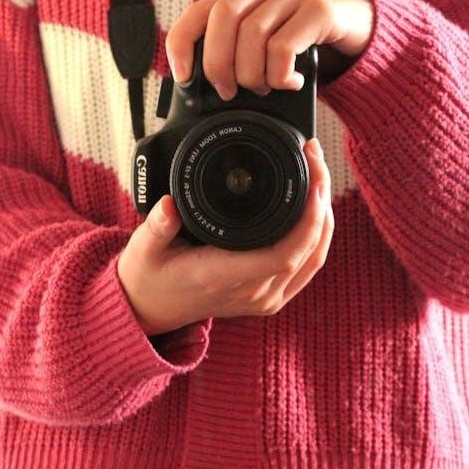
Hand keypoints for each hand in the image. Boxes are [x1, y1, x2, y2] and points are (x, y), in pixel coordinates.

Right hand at [117, 138, 333, 335]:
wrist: (151, 307)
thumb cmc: (150, 277)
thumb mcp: (144, 248)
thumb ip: (156, 227)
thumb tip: (168, 205)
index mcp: (223, 278)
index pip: (284, 254)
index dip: (308, 219)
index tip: (313, 179)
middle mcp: (252, 293)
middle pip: (309, 250)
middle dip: (321, 202)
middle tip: (315, 160)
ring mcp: (264, 298)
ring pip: (314, 258)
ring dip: (323, 217)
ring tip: (318, 175)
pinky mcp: (269, 296)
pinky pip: (307, 266)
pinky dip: (317, 236)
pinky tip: (315, 208)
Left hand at [166, 0, 373, 98]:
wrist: (359, 23)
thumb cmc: (305, 35)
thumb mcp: (267, 37)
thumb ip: (239, 46)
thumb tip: (208, 84)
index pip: (199, 10)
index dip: (182, 43)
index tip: (183, 76)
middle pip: (223, 19)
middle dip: (219, 63)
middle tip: (228, 91)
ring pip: (253, 34)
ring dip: (252, 74)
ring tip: (265, 87)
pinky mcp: (319, 9)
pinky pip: (284, 47)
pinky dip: (279, 75)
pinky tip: (290, 82)